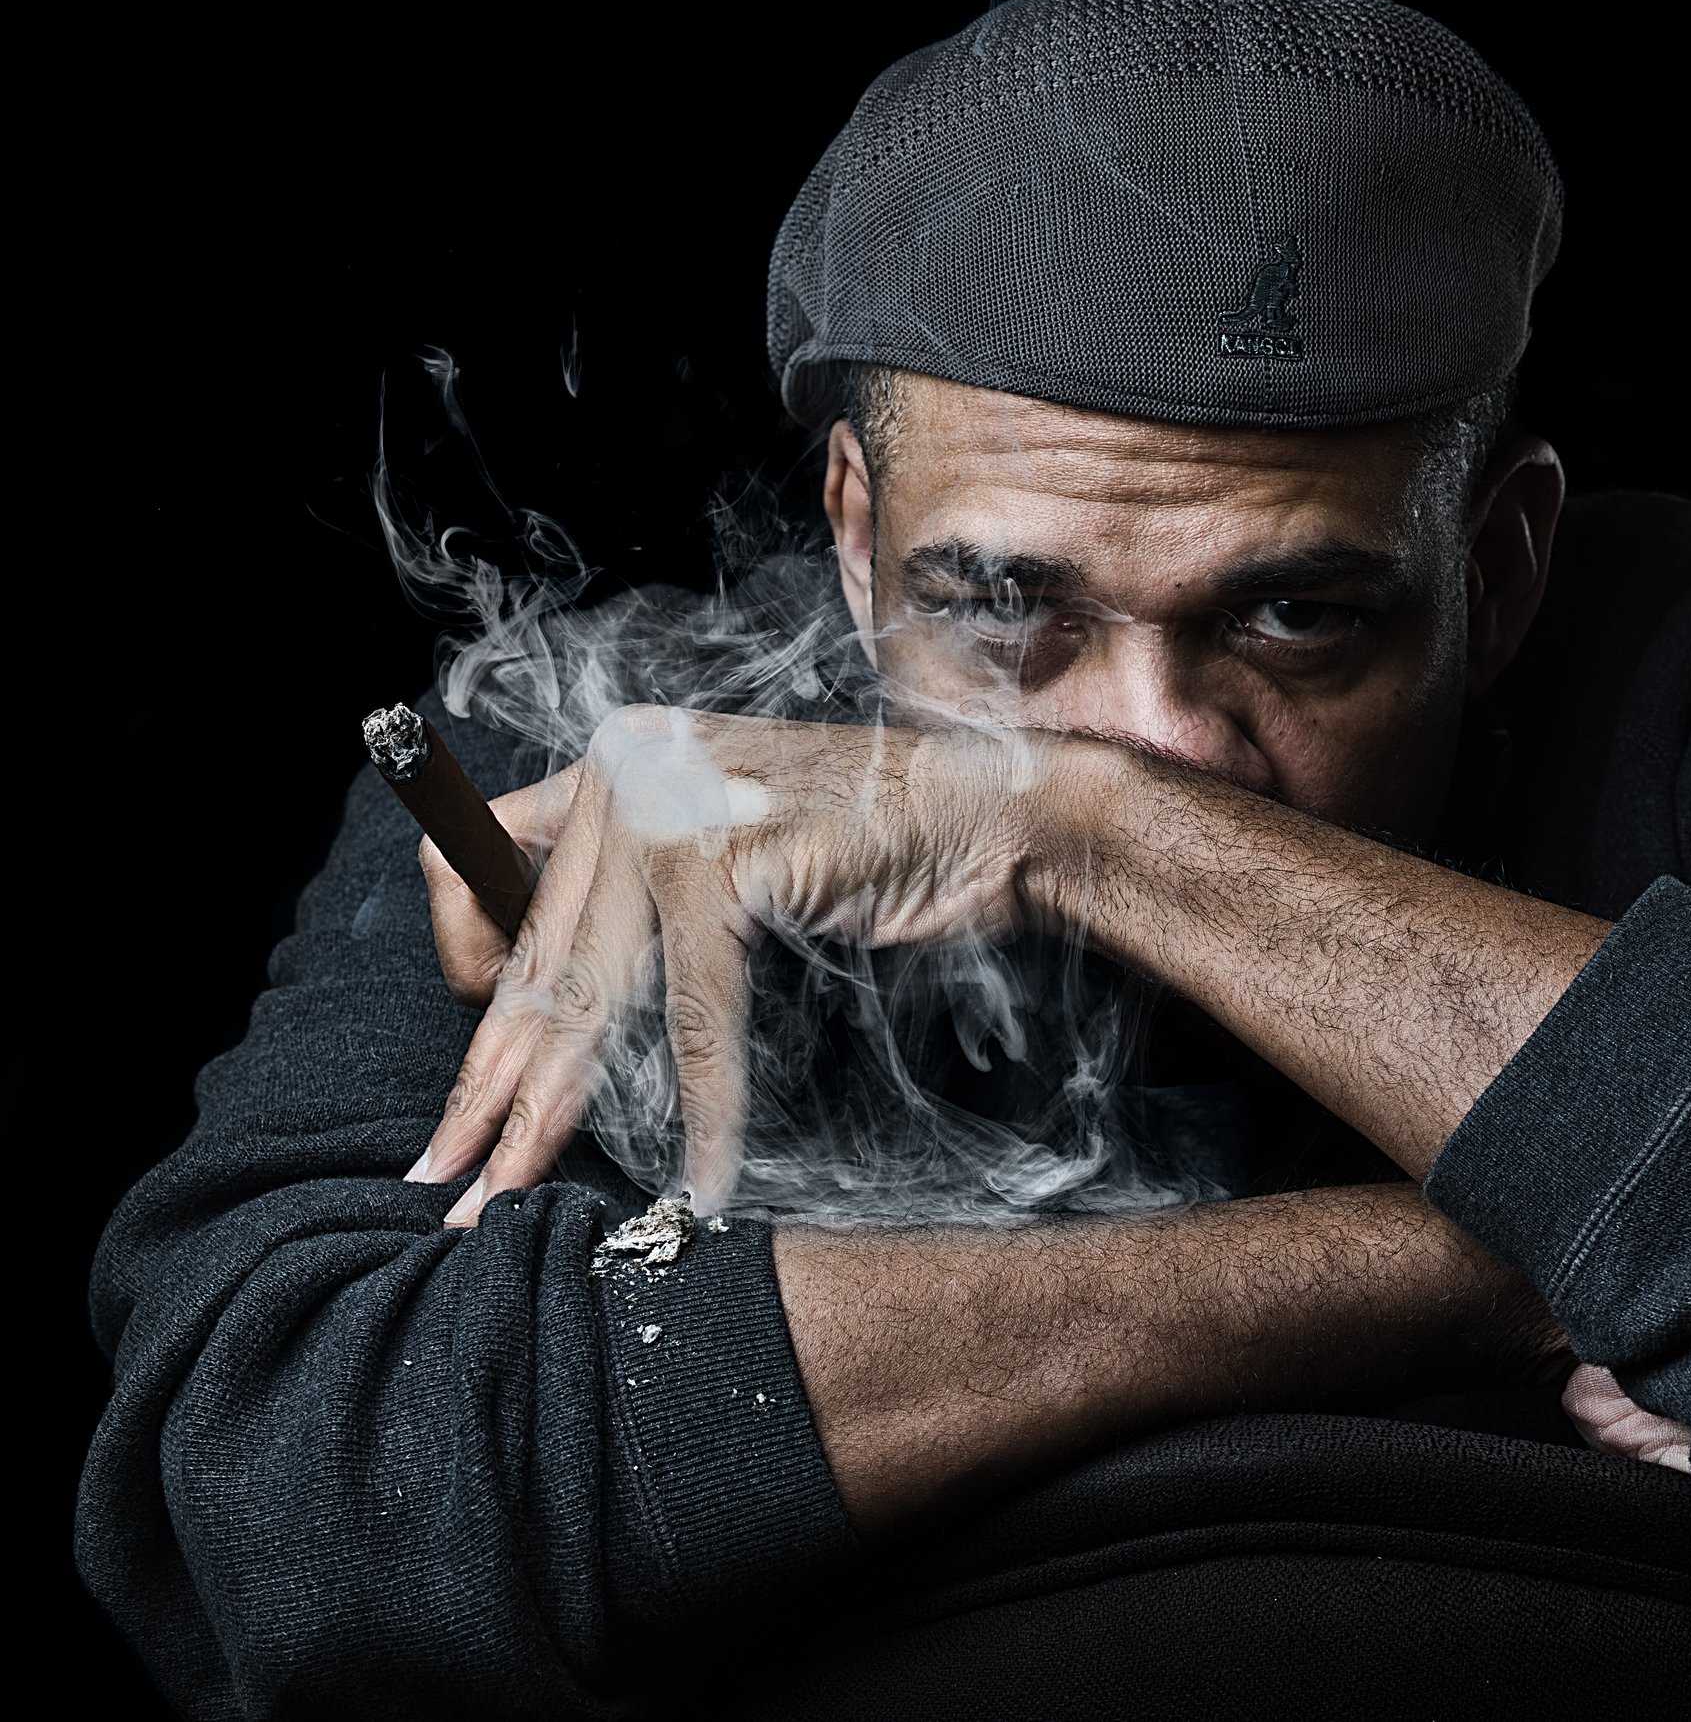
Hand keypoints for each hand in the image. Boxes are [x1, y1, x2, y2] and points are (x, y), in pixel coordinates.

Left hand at [406, 705, 1053, 1222]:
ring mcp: (670, 816)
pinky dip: (705, 1111)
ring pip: (592, 998)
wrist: (986, 814)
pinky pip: (697, 1021)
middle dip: (487, 1085)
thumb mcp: (722, 843)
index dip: (462, 961)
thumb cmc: (867, 840)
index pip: (484, 863)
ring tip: (508, 1196)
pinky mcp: (723, 868)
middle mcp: (625, 773)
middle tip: (440, 1178)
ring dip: (551, 1116)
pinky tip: (701, 1177)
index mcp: (612, 757)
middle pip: (533, 954)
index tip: (480, 1047)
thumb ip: (638, 892)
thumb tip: (547, 1005)